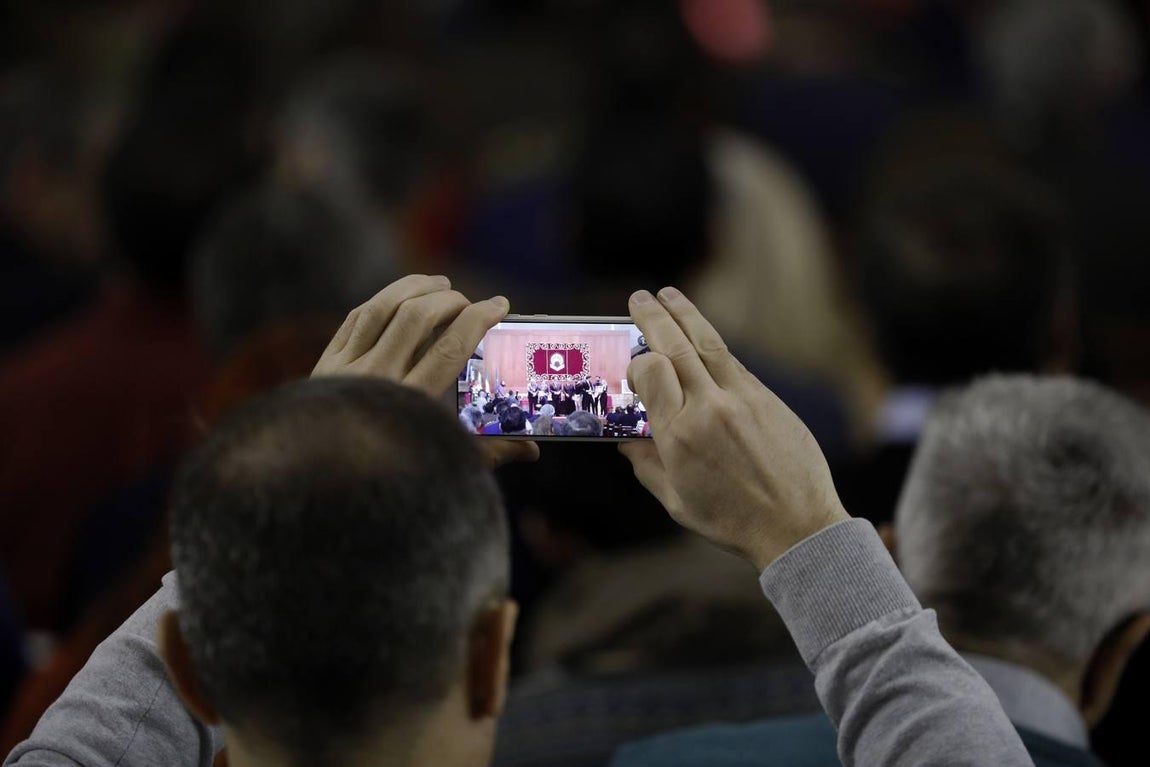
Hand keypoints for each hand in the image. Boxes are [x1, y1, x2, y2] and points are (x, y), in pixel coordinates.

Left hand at [312, 274, 538, 467]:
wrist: (318, 483)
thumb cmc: (390, 477)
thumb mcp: (442, 465)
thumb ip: (489, 452)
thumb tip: (533, 450)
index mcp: (410, 404)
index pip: (450, 347)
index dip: (479, 318)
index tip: (499, 305)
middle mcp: (376, 379)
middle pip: (416, 318)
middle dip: (450, 299)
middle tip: (469, 301)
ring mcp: (346, 368)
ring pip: (383, 307)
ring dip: (415, 287)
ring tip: (440, 284)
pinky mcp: (326, 363)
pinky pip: (357, 317)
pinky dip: (384, 301)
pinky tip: (401, 297)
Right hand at [619, 287, 848, 570]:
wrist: (795, 526)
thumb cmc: (732, 521)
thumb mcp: (677, 501)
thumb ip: (647, 466)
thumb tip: (626, 441)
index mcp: (679, 436)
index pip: (650, 372)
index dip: (637, 362)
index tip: (632, 366)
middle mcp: (709, 409)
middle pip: (675, 346)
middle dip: (654, 317)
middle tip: (639, 297)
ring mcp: (742, 399)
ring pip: (708, 343)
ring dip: (685, 314)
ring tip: (668, 296)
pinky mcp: (767, 399)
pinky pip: (734, 362)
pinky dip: (713, 345)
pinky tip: (702, 337)